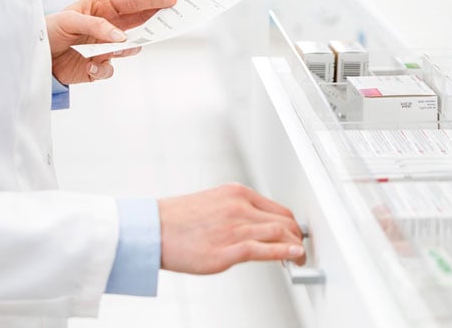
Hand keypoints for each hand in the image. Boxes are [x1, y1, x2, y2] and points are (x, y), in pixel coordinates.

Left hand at [45, 0, 176, 83]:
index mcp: (102, 8)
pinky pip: (110, 70)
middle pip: (139, 23)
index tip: (172, 0)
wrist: (34, 57)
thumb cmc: (48, 30)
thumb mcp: (69, 20)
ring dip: (126, 49)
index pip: (133, 3)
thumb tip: (122, 38)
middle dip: (155, 22)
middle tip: (171, 21)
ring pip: (130, 49)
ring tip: (115, 49)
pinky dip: (102, 69)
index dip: (153, 0)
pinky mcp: (98, 67)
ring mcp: (105, 47)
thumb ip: (97, 27)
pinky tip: (90, 67)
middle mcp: (108, 27)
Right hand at [157, 183, 305, 273]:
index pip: (277, 208)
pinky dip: (285, 253)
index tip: (295, 234)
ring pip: (278, 233)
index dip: (291, 224)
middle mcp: (239, 207)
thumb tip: (258, 227)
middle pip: (283, 221)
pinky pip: (265, 249)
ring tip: (300, 258)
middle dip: (297, 236)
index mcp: (236, 193)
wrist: (151, 230)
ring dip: (295, 247)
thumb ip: (237, 211)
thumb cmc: (177, 221)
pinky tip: (294, 257)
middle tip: (301, 249)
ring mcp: (234, 228)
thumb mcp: (213, 203)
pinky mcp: (227, 250)